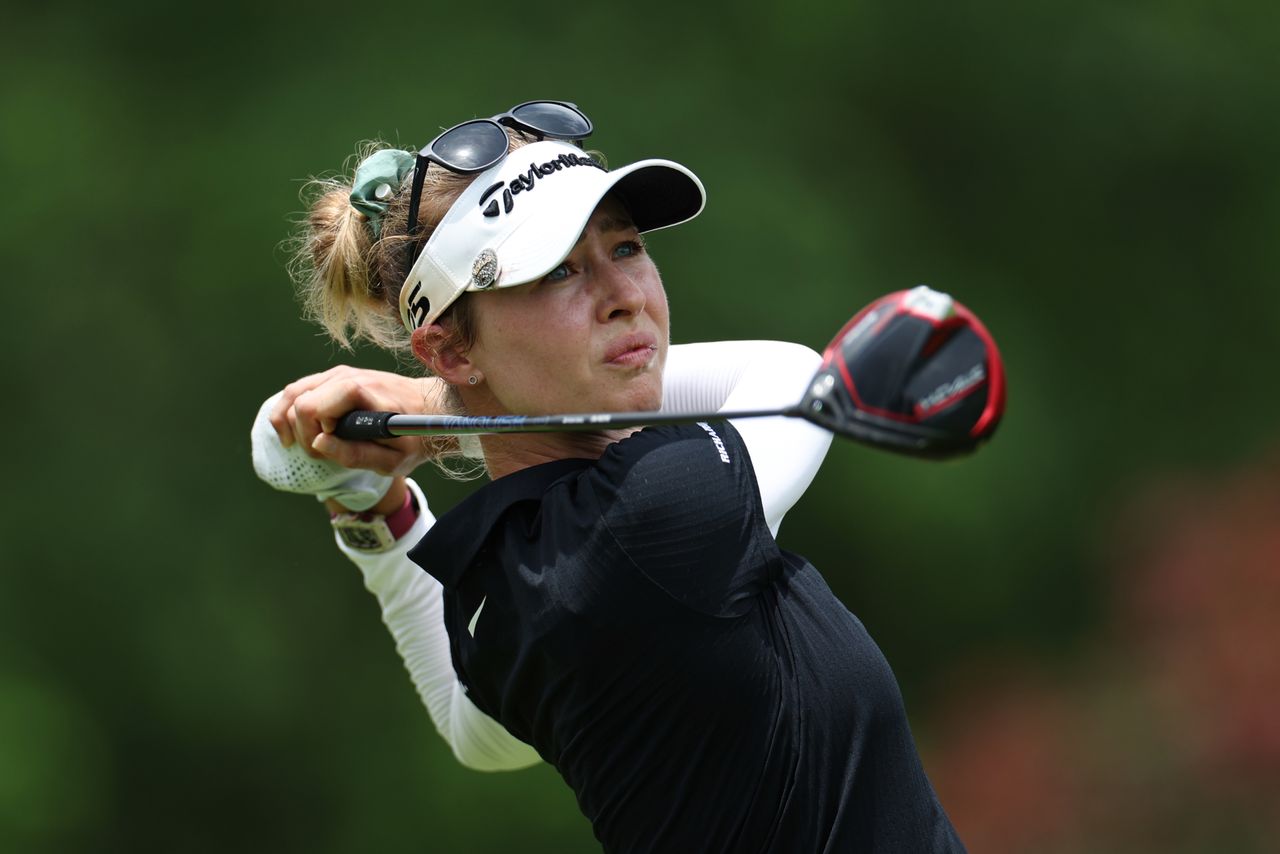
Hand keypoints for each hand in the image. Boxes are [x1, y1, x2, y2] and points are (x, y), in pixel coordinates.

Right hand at [269, 366, 450, 477]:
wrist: (434, 409)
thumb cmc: (416, 437)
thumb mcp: (394, 459)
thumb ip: (355, 454)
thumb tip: (318, 443)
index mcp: (361, 392)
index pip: (311, 408)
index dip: (312, 434)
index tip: (331, 449)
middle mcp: (346, 376)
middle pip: (298, 401)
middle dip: (301, 432)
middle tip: (320, 454)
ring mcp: (340, 373)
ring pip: (293, 392)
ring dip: (290, 422)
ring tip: (304, 445)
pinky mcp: (337, 377)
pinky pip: (301, 389)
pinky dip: (292, 411)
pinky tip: (297, 432)